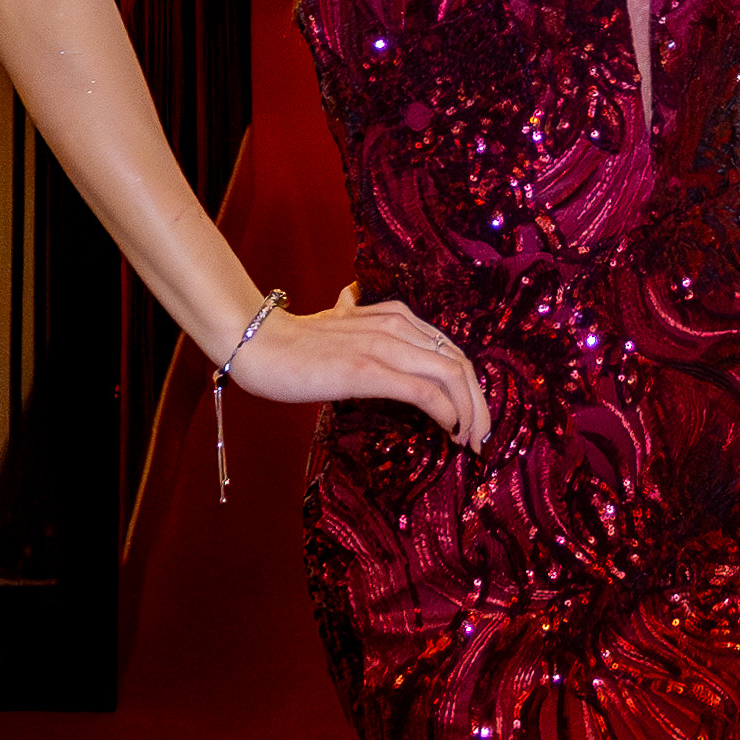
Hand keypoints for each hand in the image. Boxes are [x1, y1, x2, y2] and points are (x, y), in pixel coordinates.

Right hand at [241, 282, 491, 448]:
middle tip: (482, 438)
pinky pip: (423, 391)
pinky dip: (446, 412)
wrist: (256, 343)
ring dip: (470, 412)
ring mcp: (382, 346)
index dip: (468, 385)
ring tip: (471, 441)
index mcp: (394, 316)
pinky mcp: (367, 370)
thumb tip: (352, 297)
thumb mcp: (333, 321)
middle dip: (479, 403)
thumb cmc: (291, 340)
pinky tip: (450, 430)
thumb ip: (353, 315)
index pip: (449, 350)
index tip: (472, 417)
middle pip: (459, 363)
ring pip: (450, 375)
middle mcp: (396, 325)